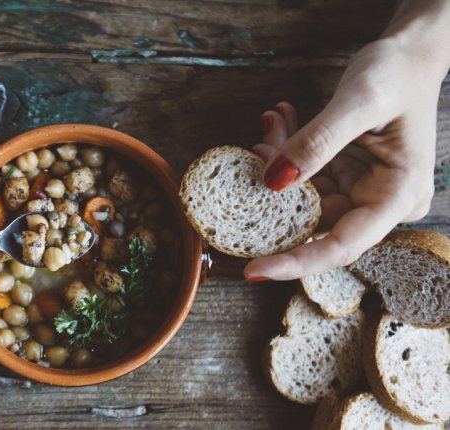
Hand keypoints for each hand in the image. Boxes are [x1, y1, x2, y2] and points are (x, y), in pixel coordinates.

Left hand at [244, 37, 440, 279]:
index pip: (341, 246)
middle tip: (255, 149)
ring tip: (271, 123)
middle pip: (315, 220)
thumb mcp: (358, 101)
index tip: (252, 269)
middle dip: (276, 192)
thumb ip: (316, 142)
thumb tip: (272, 182)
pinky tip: (278, 122)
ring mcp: (361, 190)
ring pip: (303, 195)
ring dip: (279, 162)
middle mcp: (381, 201)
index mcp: (398, 195)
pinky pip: (305, 176)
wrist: (408, 56)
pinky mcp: (346, 176)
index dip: (295, 261)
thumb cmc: (396, 74)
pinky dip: (286, 152)